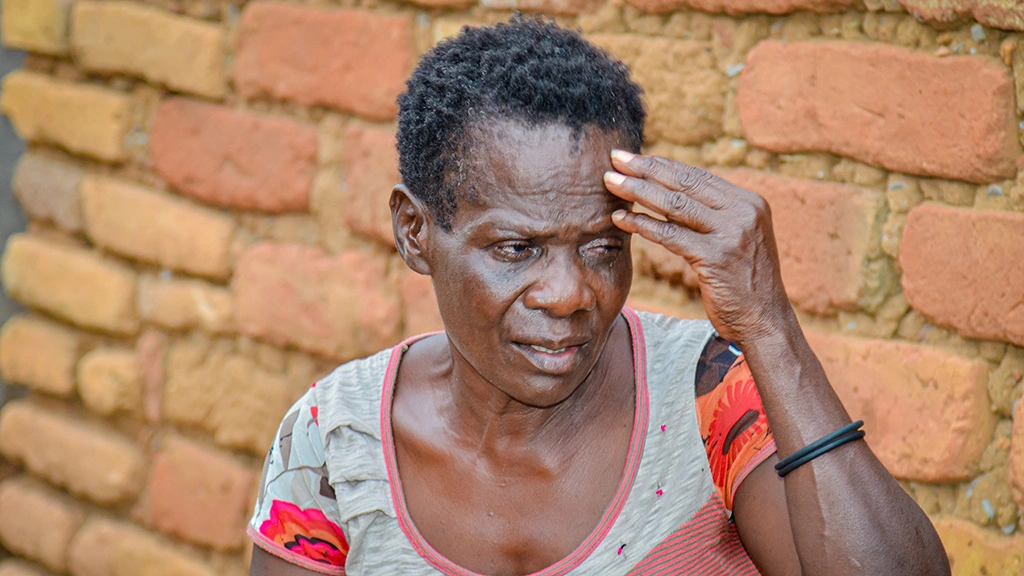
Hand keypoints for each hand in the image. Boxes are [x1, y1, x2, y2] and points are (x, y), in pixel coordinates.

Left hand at [604, 150, 794, 345]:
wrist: (765, 320)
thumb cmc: (744, 282)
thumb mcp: (737, 239)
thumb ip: (714, 216)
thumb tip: (671, 192)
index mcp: (750, 202)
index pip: (698, 176)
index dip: (663, 165)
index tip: (634, 158)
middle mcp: (744, 212)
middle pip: (684, 184)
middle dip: (645, 169)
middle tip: (616, 159)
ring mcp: (732, 234)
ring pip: (674, 206)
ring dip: (637, 192)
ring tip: (610, 183)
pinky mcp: (716, 257)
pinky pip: (670, 236)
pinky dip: (643, 225)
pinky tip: (622, 219)